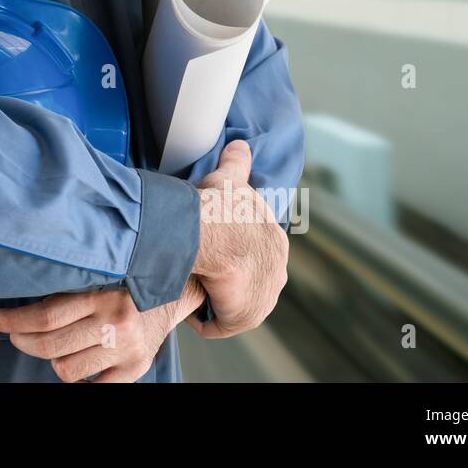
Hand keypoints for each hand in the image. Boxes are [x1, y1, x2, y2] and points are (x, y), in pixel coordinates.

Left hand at [0, 279, 205, 382]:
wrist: (175, 292)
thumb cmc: (126, 282)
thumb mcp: (99, 275)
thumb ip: (67, 290)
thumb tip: (19, 304)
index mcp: (102, 295)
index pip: (46, 315)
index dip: (13, 321)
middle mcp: (115, 323)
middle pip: (50, 345)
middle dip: (21, 340)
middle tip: (13, 332)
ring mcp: (126, 350)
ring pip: (66, 370)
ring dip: (52, 359)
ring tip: (53, 344)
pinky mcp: (136, 369)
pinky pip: (92, 388)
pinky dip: (77, 379)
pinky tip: (73, 362)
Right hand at [189, 140, 288, 338]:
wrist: (209, 232)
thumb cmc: (217, 205)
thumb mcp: (229, 179)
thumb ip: (237, 163)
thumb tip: (239, 143)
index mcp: (276, 241)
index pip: (256, 253)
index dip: (232, 252)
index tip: (211, 250)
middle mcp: (277, 271)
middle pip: (249, 282)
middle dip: (226, 281)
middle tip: (199, 272)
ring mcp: (264, 296)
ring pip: (235, 304)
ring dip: (215, 301)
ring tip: (192, 291)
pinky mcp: (246, 315)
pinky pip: (223, 324)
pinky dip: (206, 321)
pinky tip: (190, 310)